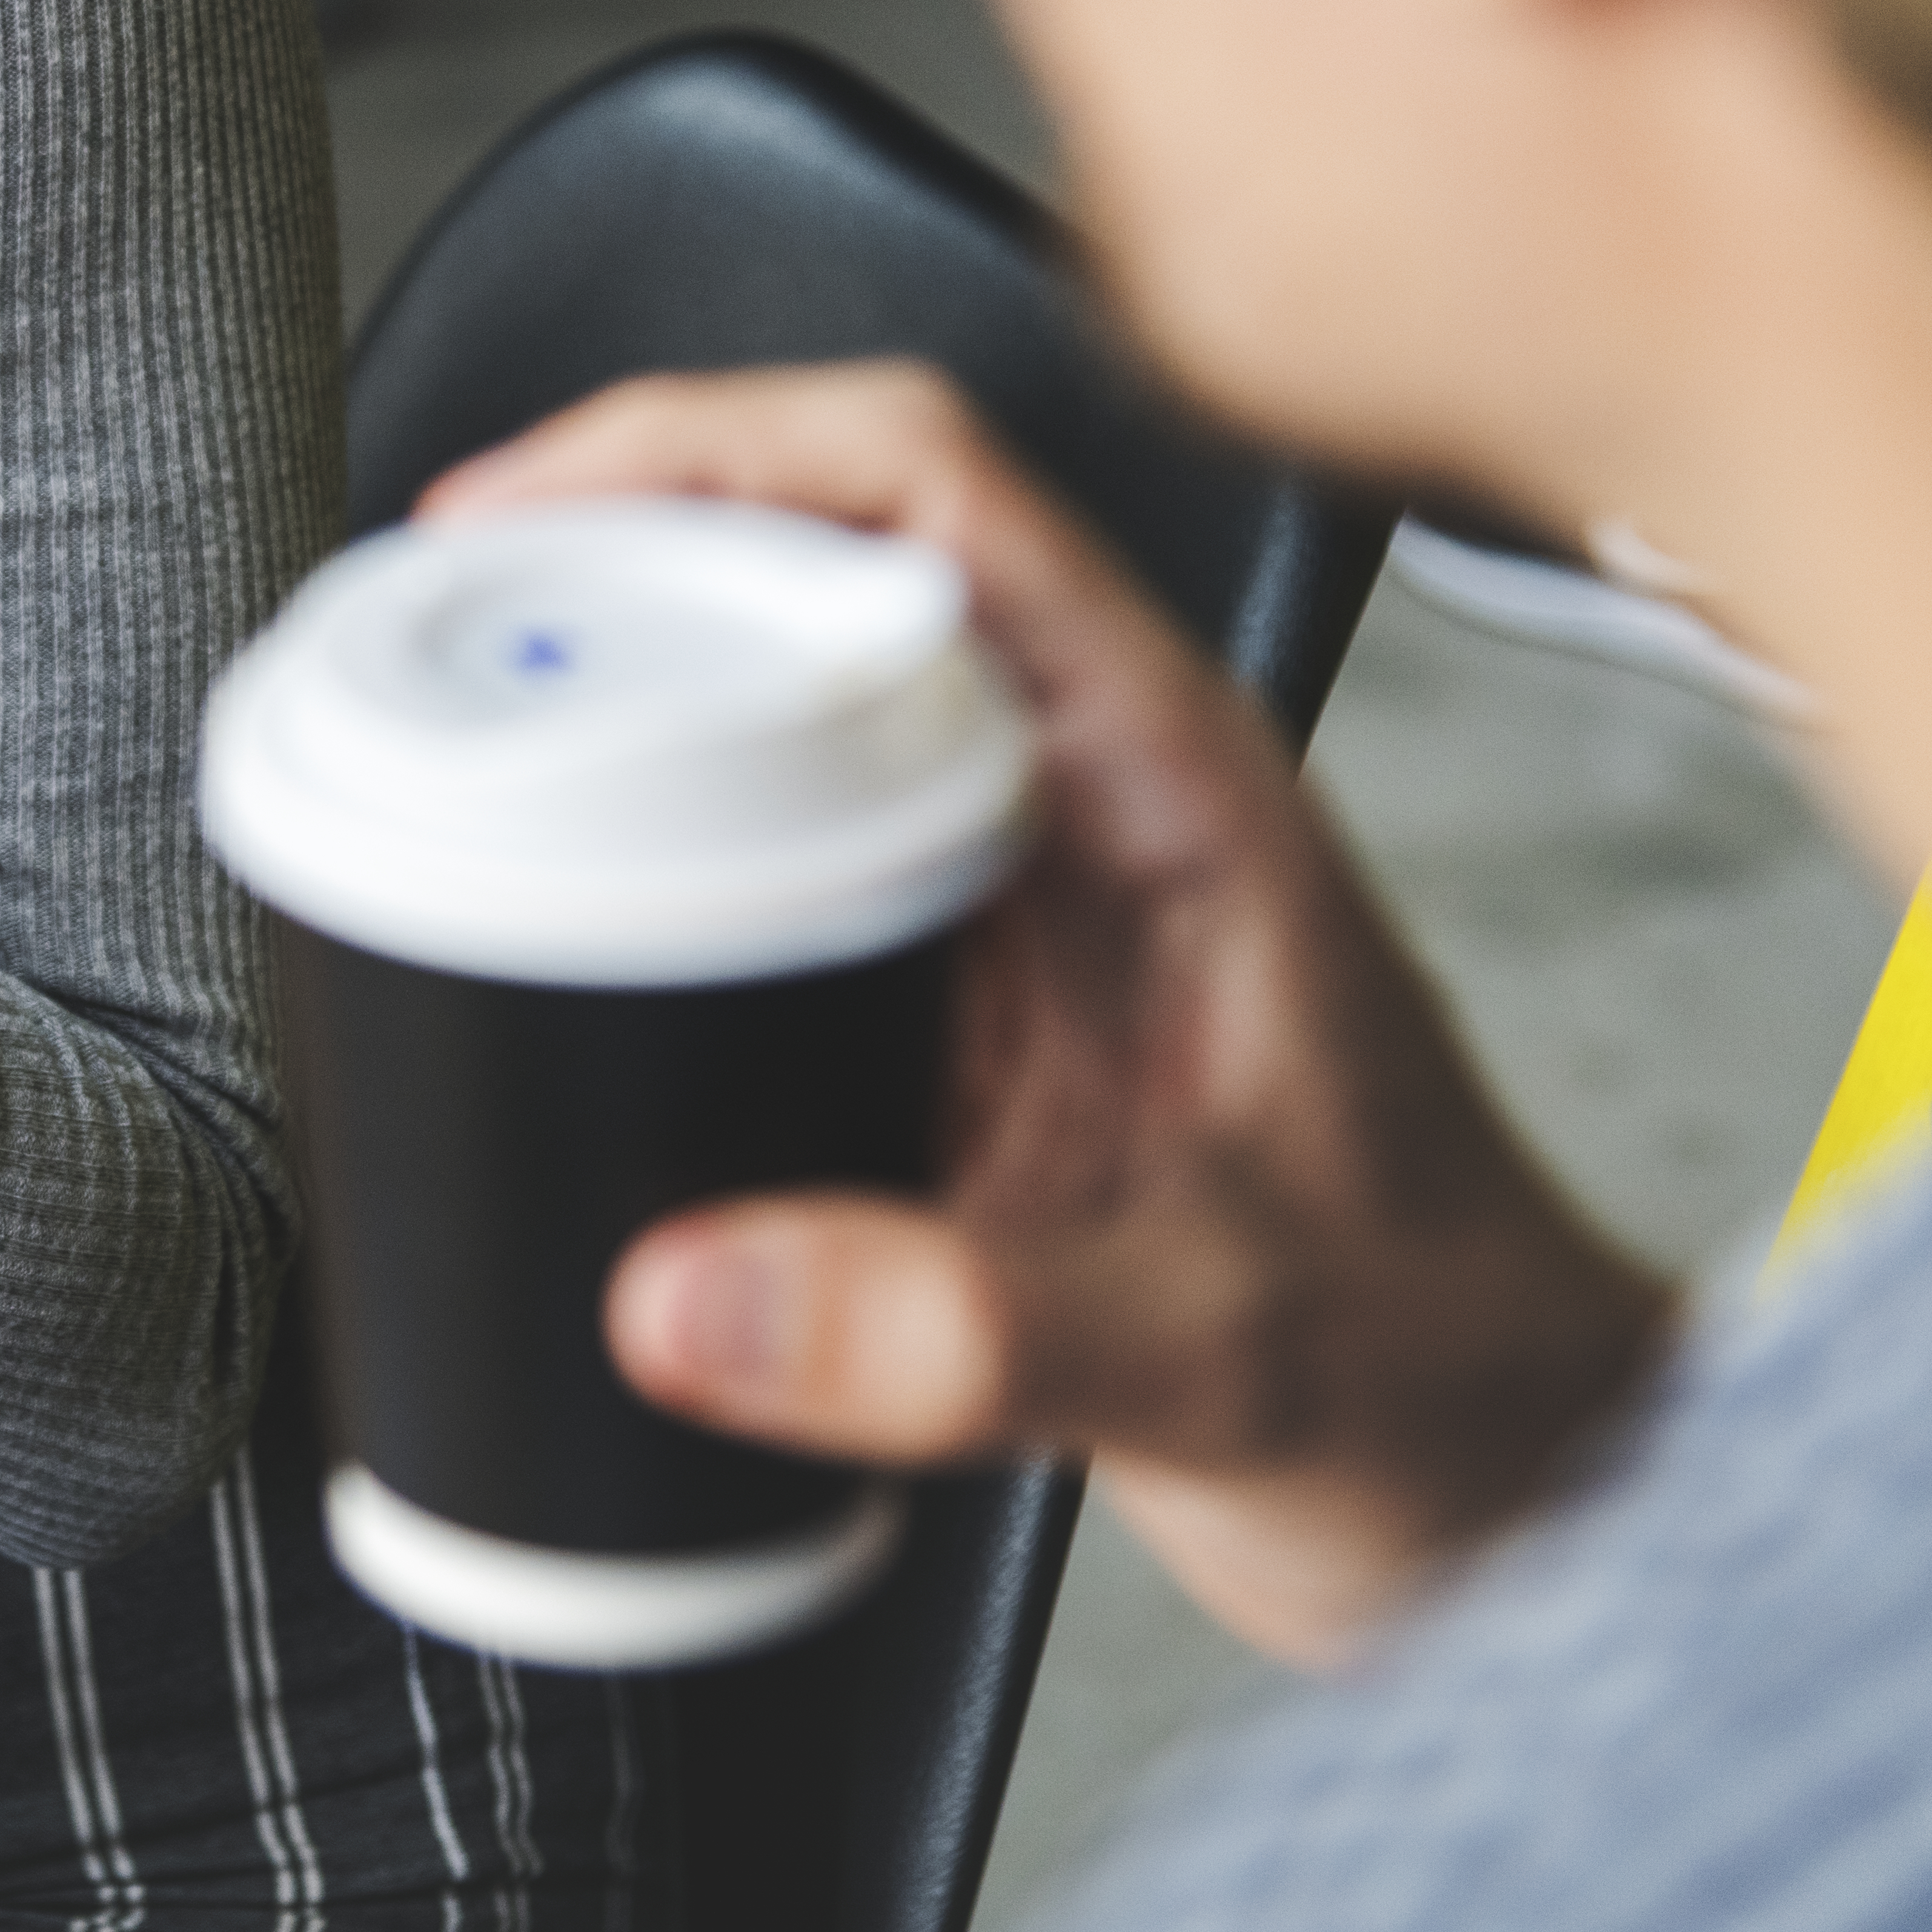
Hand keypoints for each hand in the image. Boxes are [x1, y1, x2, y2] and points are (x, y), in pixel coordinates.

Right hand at [425, 365, 1671, 1665]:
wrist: (1505, 1483)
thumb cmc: (1438, 1372)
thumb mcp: (1211, 1349)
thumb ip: (957, 1332)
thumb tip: (687, 1295)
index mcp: (1171, 777)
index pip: (925, 486)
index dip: (701, 448)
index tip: (522, 512)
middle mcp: (1082, 795)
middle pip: (811, 556)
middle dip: (602, 552)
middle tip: (426, 624)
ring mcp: (1012, 890)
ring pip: (775, 694)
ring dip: (611, 688)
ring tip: (434, 728)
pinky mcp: (956, 998)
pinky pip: (763, 852)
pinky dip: (633, 848)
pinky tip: (534, 905)